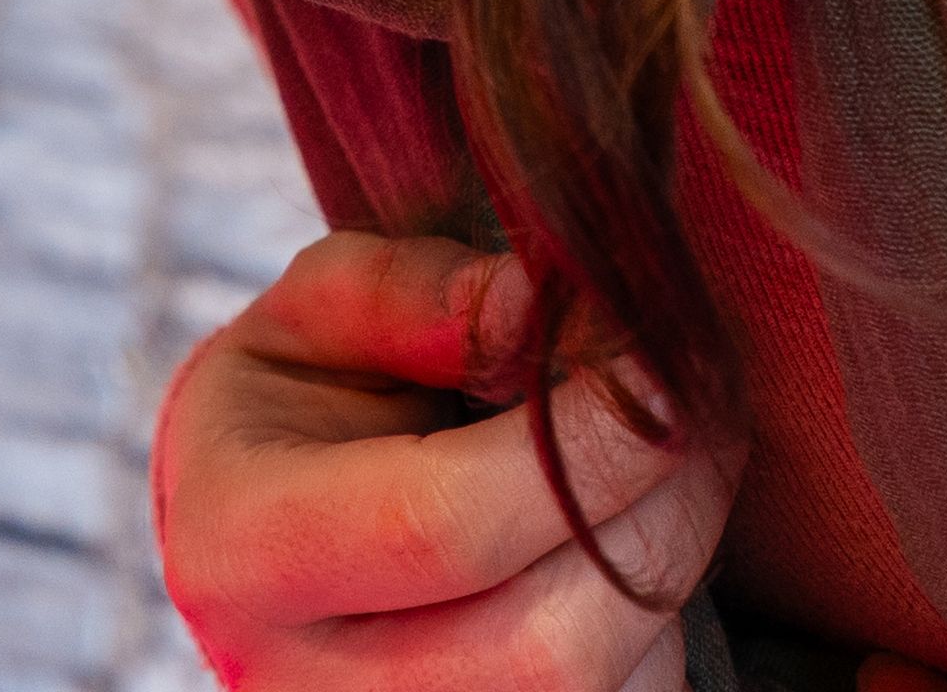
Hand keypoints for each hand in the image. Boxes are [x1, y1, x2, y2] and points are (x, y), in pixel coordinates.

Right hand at [152, 234, 735, 690]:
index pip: (445, 523)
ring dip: (668, 568)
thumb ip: (413, 295)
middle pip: (552, 644)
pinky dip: (651, 629)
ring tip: (659, 467)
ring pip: (604, 687)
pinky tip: (616, 549)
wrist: (254, 548)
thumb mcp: (310, 319)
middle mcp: (308, 687)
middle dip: (660, 512)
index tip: (658, 358)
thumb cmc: (294, 415)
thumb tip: (539, 304)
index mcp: (249, 551)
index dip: (584, 442)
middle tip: (698, 409)